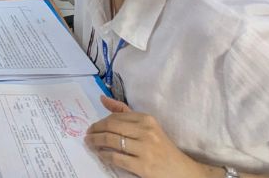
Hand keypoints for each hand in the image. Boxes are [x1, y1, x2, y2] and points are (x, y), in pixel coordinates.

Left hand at [86, 96, 208, 177]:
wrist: (181, 171)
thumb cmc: (161, 147)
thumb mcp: (147, 126)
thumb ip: (124, 112)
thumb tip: (103, 98)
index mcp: (146, 119)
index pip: (116, 116)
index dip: (101, 121)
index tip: (93, 126)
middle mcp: (146, 131)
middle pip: (111, 126)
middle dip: (95, 130)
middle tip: (87, 135)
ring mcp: (144, 149)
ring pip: (111, 140)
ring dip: (96, 142)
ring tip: (90, 144)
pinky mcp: (142, 166)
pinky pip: (116, 158)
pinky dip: (104, 155)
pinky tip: (100, 155)